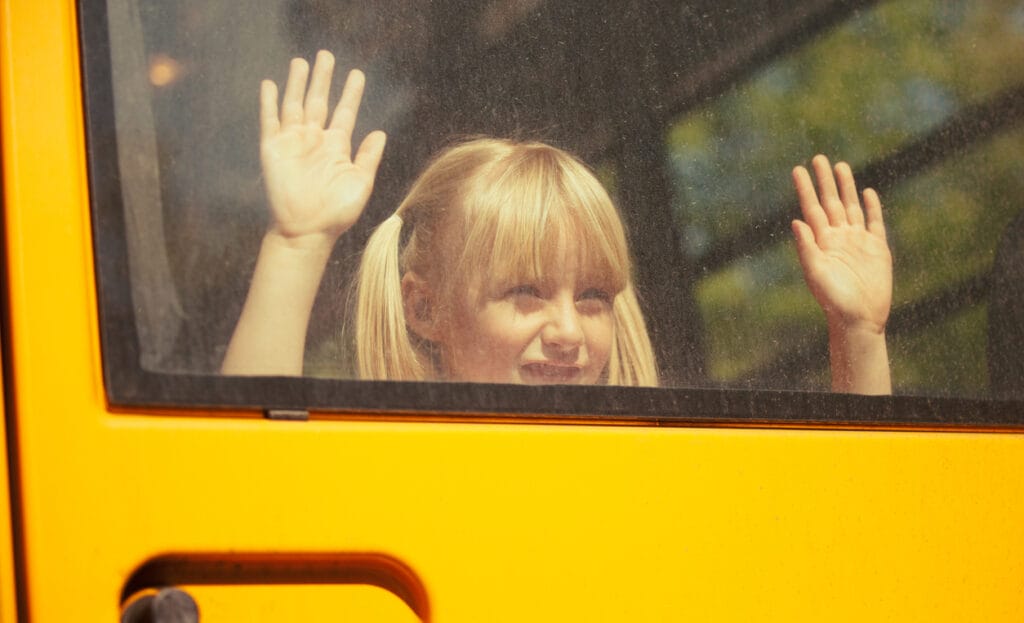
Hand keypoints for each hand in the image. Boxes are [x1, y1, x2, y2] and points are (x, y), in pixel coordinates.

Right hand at [260, 50, 386, 246]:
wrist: (306, 231)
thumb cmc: (336, 213)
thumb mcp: (360, 183)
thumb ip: (369, 157)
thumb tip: (380, 133)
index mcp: (336, 147)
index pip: (345, 112)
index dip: (351, 93)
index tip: (357, 74)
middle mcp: (314, 140)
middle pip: (319, 101)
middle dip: (323, 78)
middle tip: (327, 54)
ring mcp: (293, 143)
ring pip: (295, 104)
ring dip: (297, 83)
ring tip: (302, 61)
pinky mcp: (273, 149)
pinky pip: (270, 120)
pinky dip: (269, 102)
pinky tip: (269, 83)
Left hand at [791, 155, 891, 333]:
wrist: (859, 319)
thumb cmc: (833, 300)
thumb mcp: (816, 273)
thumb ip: (806, 247)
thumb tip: (796, 221)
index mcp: (821, 242)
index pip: (812, 209)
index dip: (805, 189)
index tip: (798, 170)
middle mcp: (838, 238)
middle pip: (830, 202)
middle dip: (825, 181)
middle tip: (818, 158)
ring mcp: (858, 241)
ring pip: (851, 207)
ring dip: (846, 188)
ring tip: (840, 166)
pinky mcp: (877, 249)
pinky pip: (874, 222)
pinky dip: (871, 207)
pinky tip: (867, 192)